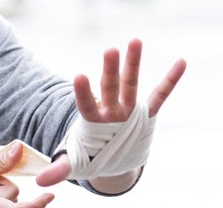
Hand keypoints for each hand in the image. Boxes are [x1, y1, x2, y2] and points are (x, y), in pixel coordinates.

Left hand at [36, 39, 186, 186]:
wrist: (111, 154)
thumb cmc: (92, 155)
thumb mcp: (76, 162)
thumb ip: (60, 168)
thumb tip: (41, 181)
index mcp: (94, 122)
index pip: (86, 104)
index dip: (83, 92)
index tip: (79, 75)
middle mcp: (111, 111)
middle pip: (109, 88)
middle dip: (110, 70)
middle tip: (109, 49)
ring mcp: (129, 110)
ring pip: (132, 84)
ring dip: (134, 64)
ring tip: (135, 40)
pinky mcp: (147, 113)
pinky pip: (161, 95)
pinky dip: (171, 80)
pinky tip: (180, 62)